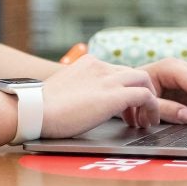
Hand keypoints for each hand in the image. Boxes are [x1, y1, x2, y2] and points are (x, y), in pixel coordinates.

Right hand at [40, 54, 160, 137]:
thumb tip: (82, 103)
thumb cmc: (41, 108)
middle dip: (141, 94)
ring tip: (145, 121)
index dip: (125, 90)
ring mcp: (108, 79)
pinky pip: (146, 96)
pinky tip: (146, 122)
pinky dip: (151, 108)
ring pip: (144, 81)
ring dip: (149, 101)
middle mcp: (100, 66)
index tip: (125, 109)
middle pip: (134, 74)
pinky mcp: (114, 95)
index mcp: (88, 63)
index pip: (118, 71)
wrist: (34, 110)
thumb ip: (79, 90)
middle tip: (138, 116)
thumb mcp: (64, 90)